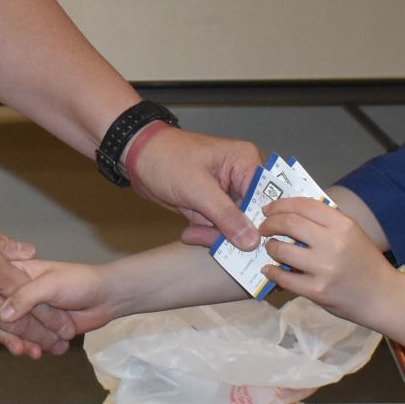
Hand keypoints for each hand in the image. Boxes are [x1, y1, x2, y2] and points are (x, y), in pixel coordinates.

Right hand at [0, 258, 117, 352]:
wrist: (107, 297)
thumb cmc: (79, 282)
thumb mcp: (50, 285)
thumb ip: (26, 297)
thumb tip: (2, 315)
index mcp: (17, 275)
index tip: (3, 326)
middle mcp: (20, 294)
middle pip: (2, 317)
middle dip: (11, 335)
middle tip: (20, 349)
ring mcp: (31, 313)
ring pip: (16, 332)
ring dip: (25, 344)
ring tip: (38, 353)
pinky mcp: (43, 328)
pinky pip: (32, 341)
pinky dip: (38, 348)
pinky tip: (48, 352)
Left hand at [123, 126, 263, 248]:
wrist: (136, 157)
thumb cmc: (166, 159)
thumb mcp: (197, 188)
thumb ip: (226, 215)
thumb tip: (252, 241)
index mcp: (247, 161)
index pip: (268, 198)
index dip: (261, 223)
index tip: (252, 246)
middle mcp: (243, 177)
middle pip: (253, 216)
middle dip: (232, 233)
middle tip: (212, 242)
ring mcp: (229, 193)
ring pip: (236, 226)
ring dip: (215, 236)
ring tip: (193, 233)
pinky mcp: (215, 205)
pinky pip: (220, 228)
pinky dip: (206, 234)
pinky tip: (190, 232)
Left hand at [257, 198, 396, 324]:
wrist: (383, 297)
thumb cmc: (366, 263)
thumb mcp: (353, 234)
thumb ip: (327, 222)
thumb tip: (292, 211)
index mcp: (343, 224)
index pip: (304, 205)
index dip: (281, 204)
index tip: (269, 209)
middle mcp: (333, 242)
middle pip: (289, 223)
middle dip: (270, 224)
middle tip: (264, 228)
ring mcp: (324, 268)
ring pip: (281, 250)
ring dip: (270, 247)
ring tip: (271, 248)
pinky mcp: (317, 291)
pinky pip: (283, 278)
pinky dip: (271, 272)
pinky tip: (269, 269)